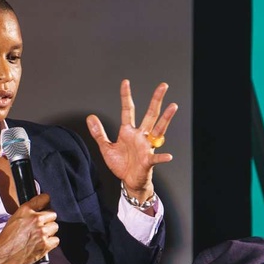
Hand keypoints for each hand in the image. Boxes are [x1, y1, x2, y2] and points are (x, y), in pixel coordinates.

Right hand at [0, 193, 58, 263]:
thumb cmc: (6, 238)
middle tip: (41, 226)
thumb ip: (28, 213)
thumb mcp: (15, 218)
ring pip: (55, 227)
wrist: (2, 254)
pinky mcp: (45, 244)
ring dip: (50, 231)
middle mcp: (35, 219)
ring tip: (41, 236)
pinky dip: (51, 242)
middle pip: (53, 214)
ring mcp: (42, 232)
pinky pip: (56, 240)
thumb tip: (39, 211)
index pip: (44, 198)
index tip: (46, 206)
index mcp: (26, 210)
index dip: (46, 202)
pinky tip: (43, 244)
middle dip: (48, 220)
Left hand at [85, 79, 175, 199]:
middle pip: (150, 114)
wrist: (129, 181)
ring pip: (158, 130)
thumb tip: (90, 116)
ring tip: (173, 107)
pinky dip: (162, 157)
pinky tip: (168, 156)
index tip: (125, 82)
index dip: (126, 96)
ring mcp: (146, 147)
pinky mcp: (148, 161)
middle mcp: (140, 136)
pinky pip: (156, 158)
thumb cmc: (121, 164)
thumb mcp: (106, 147)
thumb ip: (99, 133)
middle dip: (156, 100)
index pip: (128, 110)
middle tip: (163, 86)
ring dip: (165, 119)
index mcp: (129, 132)